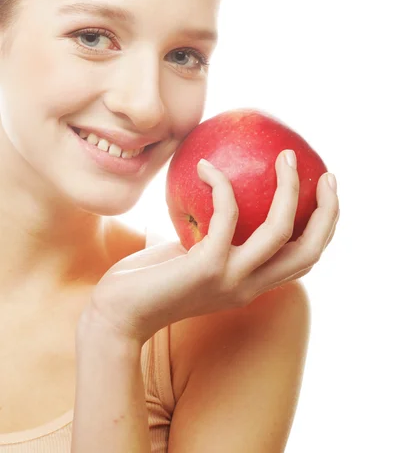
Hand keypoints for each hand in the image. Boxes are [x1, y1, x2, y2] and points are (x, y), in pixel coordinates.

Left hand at [84, 151, 339, 345]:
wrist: (117, 316)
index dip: (323, 228)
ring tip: (285, 157)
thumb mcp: (191, 256)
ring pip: (280, 231)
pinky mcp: (206, 267)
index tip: (324, 192)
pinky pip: (226, 213)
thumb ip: (213, 237)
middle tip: (327, 175)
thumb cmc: (149, 281)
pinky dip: (220, 183)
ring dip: (289, 189)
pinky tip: (204, 166)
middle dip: (327, 212)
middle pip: (309, 251)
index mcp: (251, 284)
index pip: (303, 260)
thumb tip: (222, 194)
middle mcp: (249, 286)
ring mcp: (231, 278)